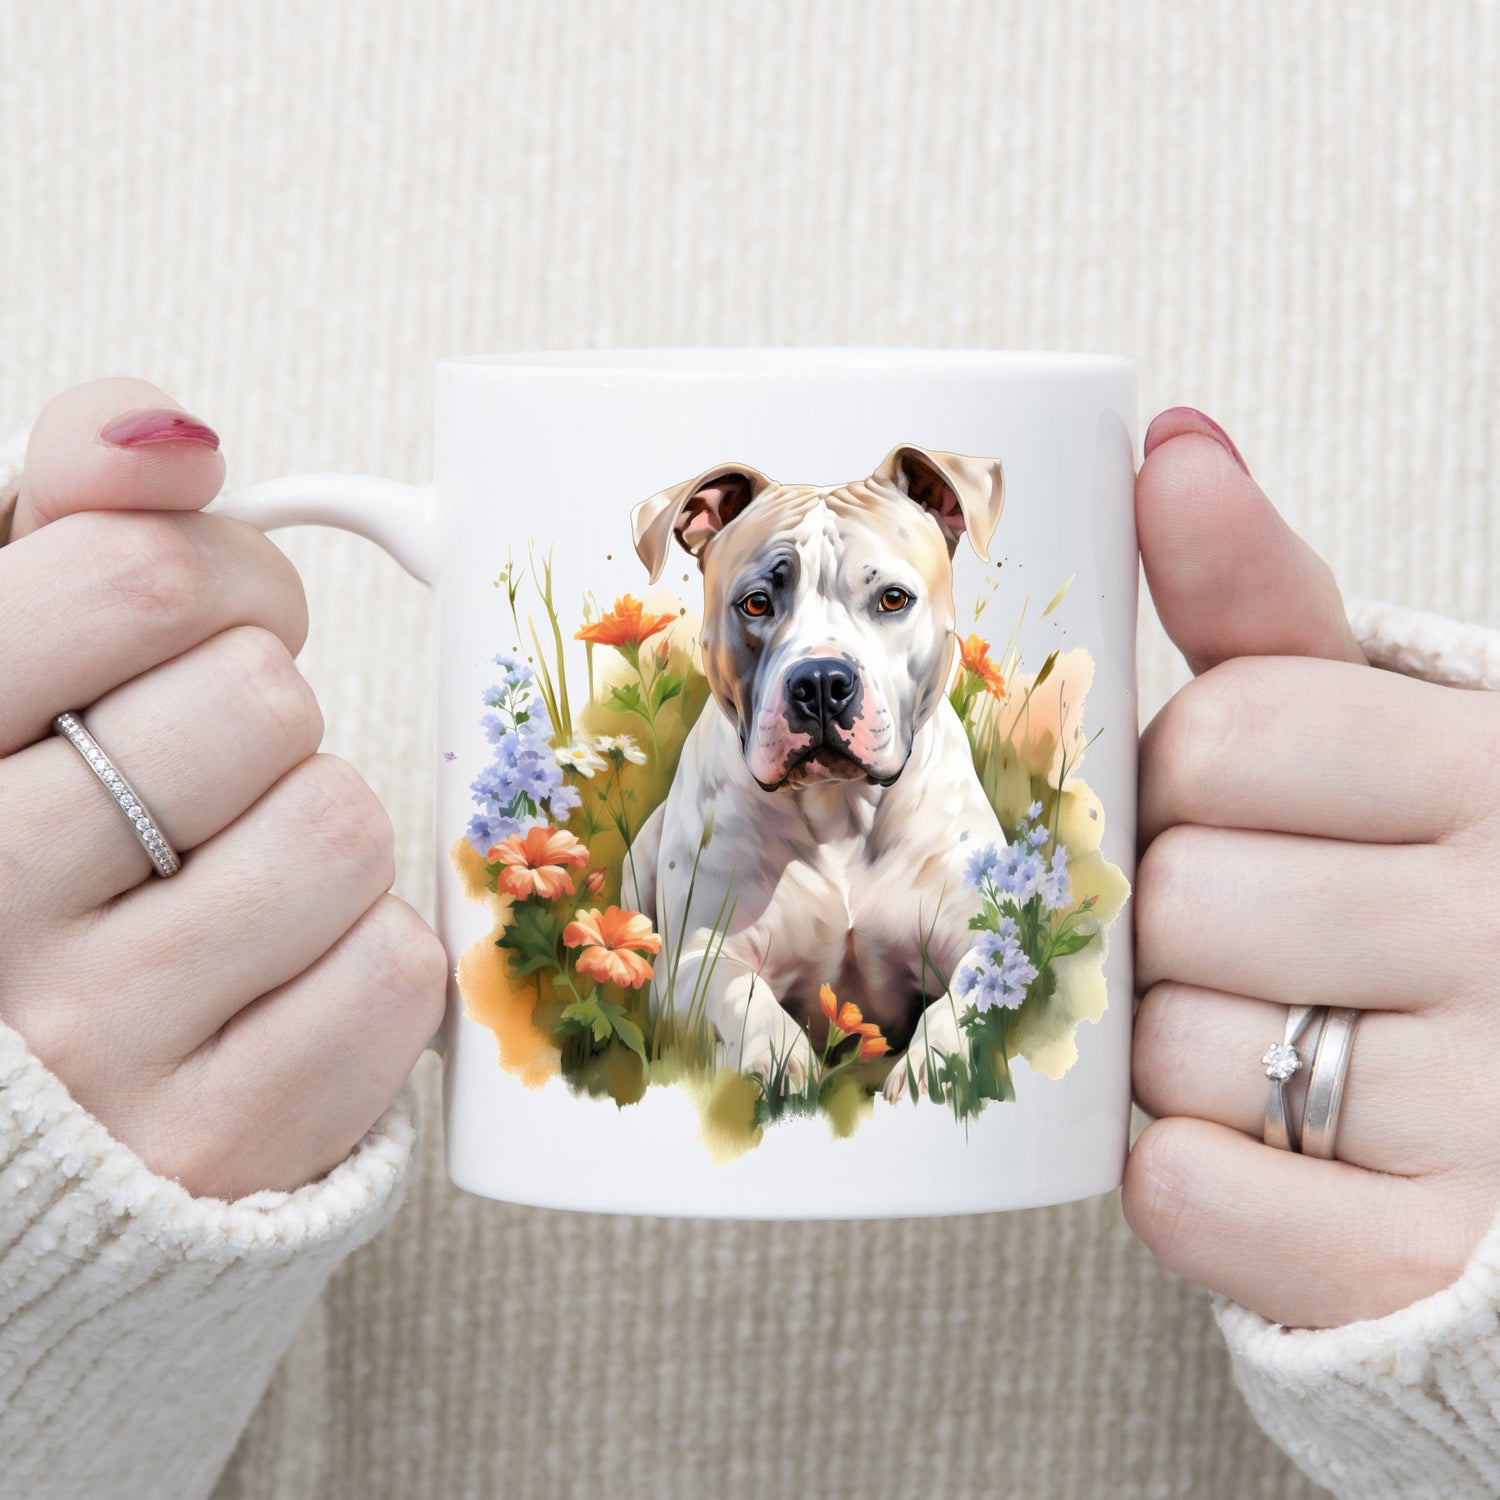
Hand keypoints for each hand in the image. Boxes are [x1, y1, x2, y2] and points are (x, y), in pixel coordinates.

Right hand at [0, 379, 444, 1198]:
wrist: (24, 1116)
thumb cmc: (25, 847)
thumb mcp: (1, 665)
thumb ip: (69, 522)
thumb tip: (173, 433)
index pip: (136, 581)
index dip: (222, 577)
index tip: (209, 620)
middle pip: (260, 701)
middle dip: (262, 711)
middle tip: (209, 768)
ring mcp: (96, 1047)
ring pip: (340, 828)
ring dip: (315, 832)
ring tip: (228, 878)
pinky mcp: (218, 1146)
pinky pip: (392, 973)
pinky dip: (362, 957)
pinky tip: (272, 978)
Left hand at [1123, 407, 1499, 1329]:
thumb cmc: (1413, 879)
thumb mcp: (1370, 724)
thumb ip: (1263, 600)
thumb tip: (1170, 442)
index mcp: (1493, 770)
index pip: (1232, 731)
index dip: (1183, 775)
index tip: (1224, 803)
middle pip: (1181, 893)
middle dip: (1167, 914)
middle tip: (1233, 933)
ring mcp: (1489, 1109)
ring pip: (1173, 1048)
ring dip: (1170, 1046)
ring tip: (1259, 1034)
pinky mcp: (1421, 1256)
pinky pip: (1193, 1195)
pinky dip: (1181, 1175)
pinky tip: (1237, 1144)